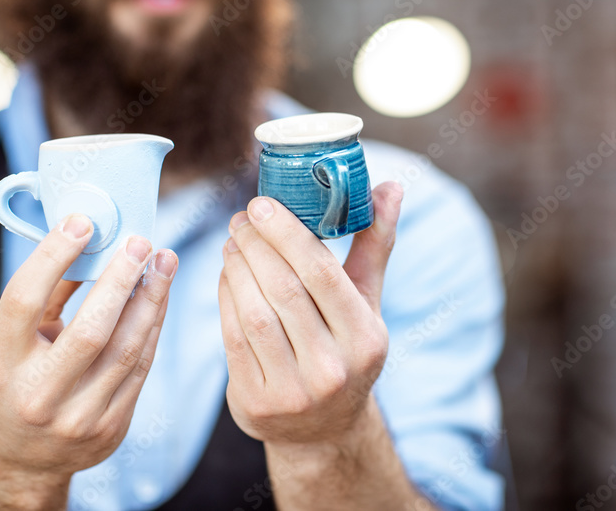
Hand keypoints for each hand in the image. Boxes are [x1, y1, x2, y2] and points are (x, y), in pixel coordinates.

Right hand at [0, 214, 177, 482]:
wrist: (19, 461)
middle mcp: (37, 395)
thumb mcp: (11, 343)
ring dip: (151, 298)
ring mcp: (77, 418)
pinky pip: (142, 368)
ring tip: (164, 262)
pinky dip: (153, 327)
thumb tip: (89, 244)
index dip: (54, 256)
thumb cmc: (14, 384)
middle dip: (122, 279)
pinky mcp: (110, 428)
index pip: (23, 301)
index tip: (82, 223)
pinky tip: (160, 298)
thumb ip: (45, 297)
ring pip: (127, 348)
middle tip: (141, 242)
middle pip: (90, 328)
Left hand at [218, 181, 403, 446]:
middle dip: (257, 245)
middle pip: (284, 290)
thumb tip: (390, 186)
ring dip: (236, 268)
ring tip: (233, 242)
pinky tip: (226, 274)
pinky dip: (225, 297)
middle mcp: (333, 369)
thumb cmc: (346, 348)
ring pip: (255, 312)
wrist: (324, 430)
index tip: (263, 204)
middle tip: (242, 218)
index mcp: (365, 339)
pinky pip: (233, 337)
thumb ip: (375, 245)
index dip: (287, 234)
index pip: (323, 275)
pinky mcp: (256, 402)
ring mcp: (293, 390)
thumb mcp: (367, 303)